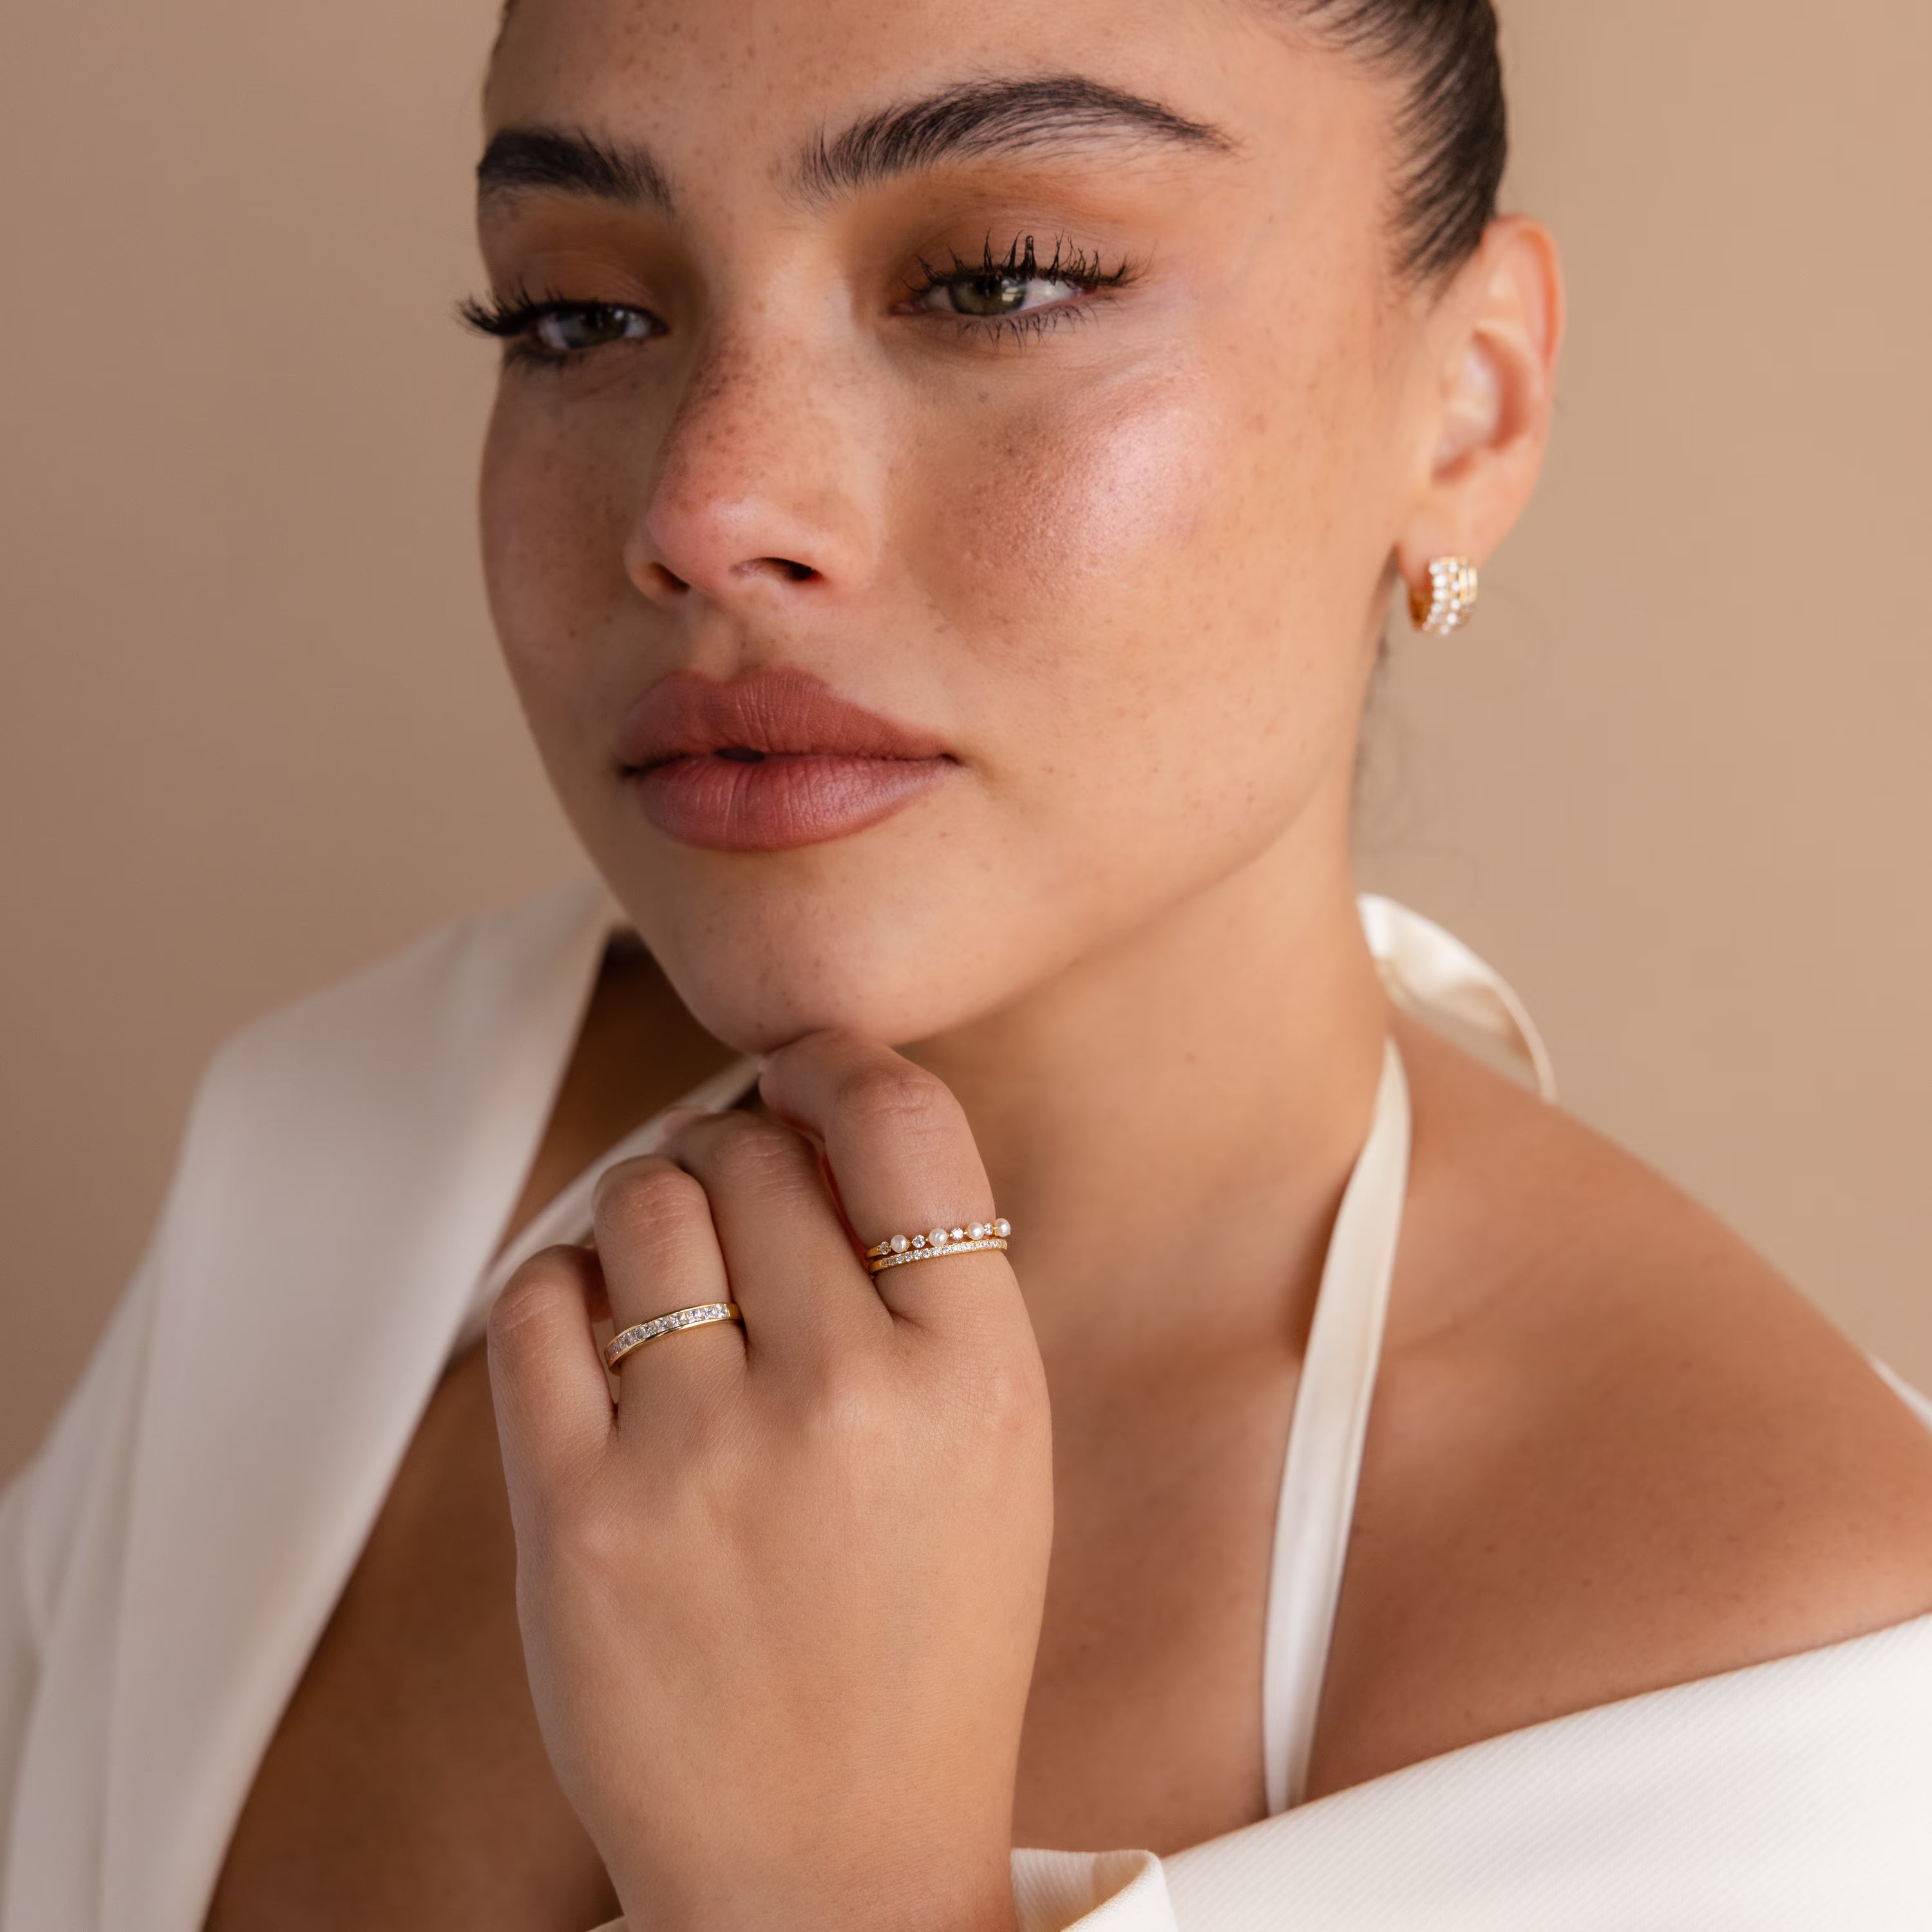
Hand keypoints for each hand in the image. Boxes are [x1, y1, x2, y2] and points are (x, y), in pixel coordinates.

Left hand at [486, 1033, 1052, 1931]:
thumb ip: (927, 1285)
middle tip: (735, 1202)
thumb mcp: (995, 1449)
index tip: (803, 1074)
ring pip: (643, 1203)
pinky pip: (538, 1299)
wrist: (832, 1862)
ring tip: (672, 1267)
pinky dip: (562, 1281)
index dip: (836, 1067)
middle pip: (751, 1151)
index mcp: (981, 1376)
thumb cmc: (923, 1639)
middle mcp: (848, 1400)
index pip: (902, 1123)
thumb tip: (806, 1115)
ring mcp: (704, 1459)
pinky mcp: (578, 1521)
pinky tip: (600, 1326)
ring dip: (650, 1207)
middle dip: (735, 1152)